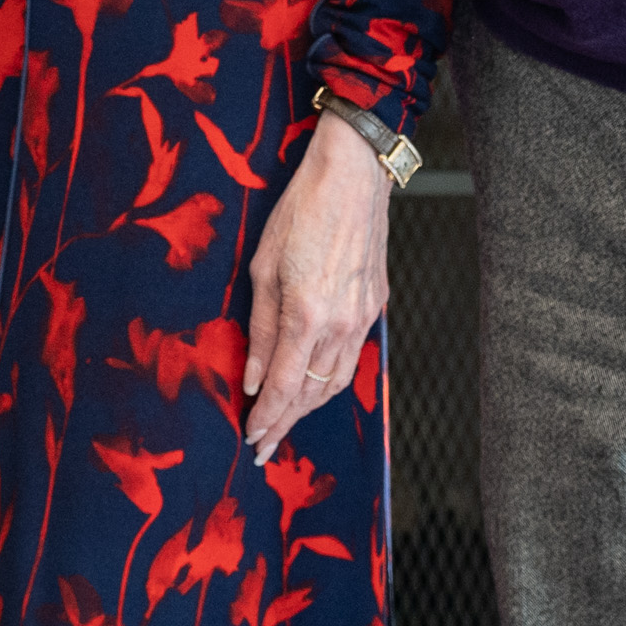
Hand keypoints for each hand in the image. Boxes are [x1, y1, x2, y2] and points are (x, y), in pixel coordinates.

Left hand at [237, 112, 396, 463]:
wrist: (353, 178)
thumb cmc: (301, 211)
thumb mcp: (262, 267)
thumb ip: (260, 328)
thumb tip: (252, 376)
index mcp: (307, 314)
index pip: (283, 386)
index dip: (266, 418)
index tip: (251, 438)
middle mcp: (340, 324)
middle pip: (311, 393)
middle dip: (286, 424)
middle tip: (264, 447)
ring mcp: (362, 317)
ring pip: (335, 381)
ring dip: (309, 408)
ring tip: (286, 424)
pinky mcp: (375, 306)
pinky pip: (350, 357)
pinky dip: (330, 380)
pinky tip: (315, 385)